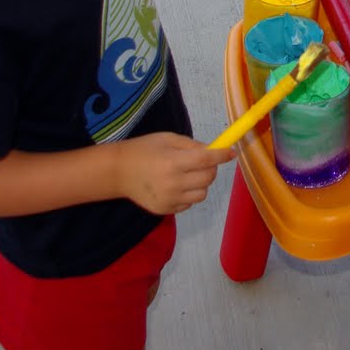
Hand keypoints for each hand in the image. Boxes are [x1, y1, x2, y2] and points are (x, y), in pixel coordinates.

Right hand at [113, 132, 233, 215]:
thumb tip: (214, 151)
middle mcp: (172, 183)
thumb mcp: (167, 139)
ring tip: (186, 174)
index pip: (206, 160)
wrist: (119, 172)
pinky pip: (189, 203)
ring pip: (202, 194)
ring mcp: (169, 199)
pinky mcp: (165, 210)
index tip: (230, 153)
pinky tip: (175, 185)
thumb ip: (192, 145)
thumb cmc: (144, 150)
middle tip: (202, 162)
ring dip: (201, 183)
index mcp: (172, 162)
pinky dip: (189, 193)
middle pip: (208, 178)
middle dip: (210, 168)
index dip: (221, 156)